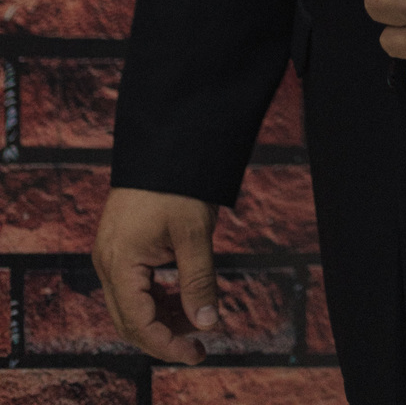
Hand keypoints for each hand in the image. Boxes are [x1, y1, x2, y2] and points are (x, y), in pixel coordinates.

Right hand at [93, 187, 219, 363]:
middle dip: (164, 335)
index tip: (197, 353)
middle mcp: (107, 262)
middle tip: (200, 345)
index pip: (138, 322)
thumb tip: (208, 324)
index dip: (166, 344)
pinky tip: (185, 298)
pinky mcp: (120, 246)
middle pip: (130, 319)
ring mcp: (111, 254)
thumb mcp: (193, 234)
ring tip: (199, 318)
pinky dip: (158, 297)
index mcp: (119, 262)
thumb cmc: (178, 185)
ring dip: (163, 317)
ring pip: (132, 304)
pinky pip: (135, 285)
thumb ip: (199, 281)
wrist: (166, 141)